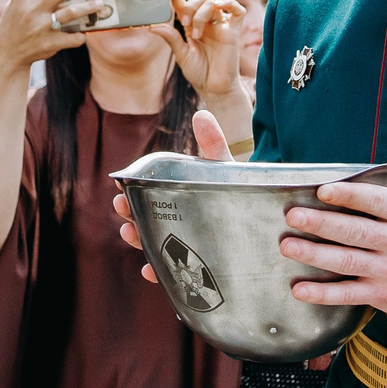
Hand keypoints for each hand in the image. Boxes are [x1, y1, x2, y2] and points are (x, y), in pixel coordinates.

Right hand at [0, 0, 107, 76]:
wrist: (6, 56)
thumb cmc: (13, 26)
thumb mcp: (15, 5)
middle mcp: (32, 9)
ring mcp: (41, 27)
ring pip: (72, 12)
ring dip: (89, 6)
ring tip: (100, 3)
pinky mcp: (49, 43)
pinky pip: (73, 37)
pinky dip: (82, 35)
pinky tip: (85, 32)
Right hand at [121, 110, 228, 276]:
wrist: (267, 225)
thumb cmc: (241, 195)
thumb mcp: (227, 170)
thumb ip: (214, 145)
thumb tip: (201, 113)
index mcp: (179, 199)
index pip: (148, 194)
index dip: (131, 190)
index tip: (119, 184)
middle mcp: (178, 223)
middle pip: (147, 219)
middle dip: (130, 214)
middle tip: (121, 207)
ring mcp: (185, 246)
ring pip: (155, 245)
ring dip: (138, 240)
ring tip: (130, 234)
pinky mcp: (196, 268)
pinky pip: (173, 274)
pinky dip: (160, 273)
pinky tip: (151, 271)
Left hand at [149, 0, 245, 102]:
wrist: (215, 89)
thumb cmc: (199, 73)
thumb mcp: (181, 54)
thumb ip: (170, 38)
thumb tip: (153, 26)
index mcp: (193, 27)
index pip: (184, 5)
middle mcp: (208, 23)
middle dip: (190, 6)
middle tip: (185, 24)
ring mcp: (221, 25)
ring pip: (213, 2)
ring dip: (201, 14)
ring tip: (196, 34)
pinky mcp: (234, 31)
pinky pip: (237, 9)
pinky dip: (228, 4)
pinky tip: (216, 13)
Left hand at [282, 123, 386, 318]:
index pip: (377, 202)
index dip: (349, 196)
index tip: (323, 190)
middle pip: (356, 232)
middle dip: (322, 224)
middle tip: (293, 216)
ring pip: (348, 262)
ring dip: (315, 255)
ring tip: (288, 246)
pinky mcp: (384, 295)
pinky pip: (349, 295)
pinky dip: (324, 295)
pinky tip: (299, 288)